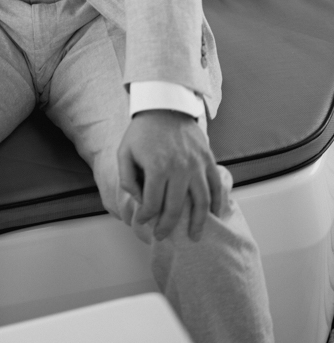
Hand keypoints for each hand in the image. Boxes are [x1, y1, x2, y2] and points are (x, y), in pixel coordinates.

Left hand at [118, 109, 222, 241]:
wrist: (165, 106)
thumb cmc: (142, 132)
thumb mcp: (124, 152)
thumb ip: (128, 179)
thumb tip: (140, 201)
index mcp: (157, 167)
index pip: (152, 204)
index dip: (146, 217)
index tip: (141, 222)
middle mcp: (179, 169)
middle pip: (176, 208)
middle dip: (167, 226)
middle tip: (161, 236)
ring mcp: (197, 165)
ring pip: (201, 202)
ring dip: (197, 223)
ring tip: (193, 236)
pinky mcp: (208, 159)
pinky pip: (216, 186)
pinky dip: (217, 203)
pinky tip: (214, 216)